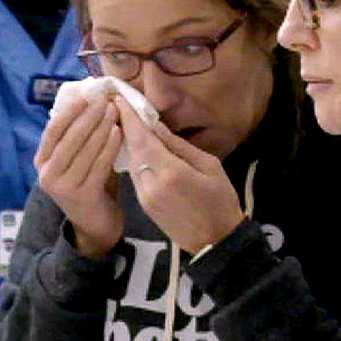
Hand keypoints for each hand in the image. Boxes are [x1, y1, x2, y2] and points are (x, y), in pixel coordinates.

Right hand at [35, 82, 124, 257]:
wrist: (94, 224)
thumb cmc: (87, 184)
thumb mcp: (75, 160)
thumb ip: (76, 138)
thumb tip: (89, 100)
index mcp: (42, 162)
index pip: (53, 130)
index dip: (70, 110)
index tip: (88, 95)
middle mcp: (47, 175)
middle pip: (69, 137)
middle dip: (89, 115)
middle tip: (105, 100)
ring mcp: (63, 187)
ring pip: (85, 149)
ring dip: (101, 127)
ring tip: (115, 111)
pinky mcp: (82, 195)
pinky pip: (99, 164)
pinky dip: (110, 146)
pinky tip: (119, 133)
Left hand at [117, 101, 245, 251]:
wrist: (216, 241)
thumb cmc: (221, 200)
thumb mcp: (209, 166)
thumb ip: (179, 146)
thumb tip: (157, 126)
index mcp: (171, 172)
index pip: (142, 138)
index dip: (129, 118)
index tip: (118, 98)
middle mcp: (151, 184)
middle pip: (132, 149)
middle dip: (125, 126)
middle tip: (118, 105)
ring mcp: (145, 197)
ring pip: (131, 163)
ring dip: (128, 142)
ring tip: (126, 122)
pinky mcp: (144, 206)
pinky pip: (135, 176)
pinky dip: (134, 159)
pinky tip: (136, 148)